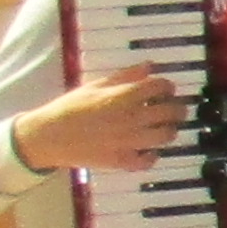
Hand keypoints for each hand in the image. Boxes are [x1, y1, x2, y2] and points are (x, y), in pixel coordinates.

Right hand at [17, 70, 181, 173]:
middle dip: (177, 107)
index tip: (165, 89)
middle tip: (173, 108)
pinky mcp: (122, 161)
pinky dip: (152, 154)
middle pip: (171, 111)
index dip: (168, 86)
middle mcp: (132, 118)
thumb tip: (149, 66)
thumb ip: (125, 76)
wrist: (49, 136)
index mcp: (124, 97)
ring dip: (169, 129)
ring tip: (163, 127)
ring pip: (167, 135)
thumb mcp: (96, 85)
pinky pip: (149, 160)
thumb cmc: (70, 107)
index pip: (161, 86)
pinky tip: (147, 149)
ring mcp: (129, 141)